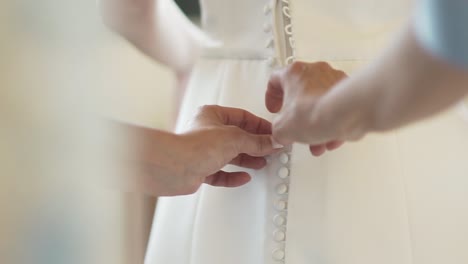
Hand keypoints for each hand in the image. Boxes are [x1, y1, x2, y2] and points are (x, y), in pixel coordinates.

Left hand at [130, 105, 280, 195]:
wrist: (175, 167)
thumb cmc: (195, 145)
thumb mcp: (235, 138)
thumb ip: (256, 141)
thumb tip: (271, 142)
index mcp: (212, 115)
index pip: (242, 116)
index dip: (259, 125)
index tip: (272, 133)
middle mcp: (207, 132)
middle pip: (237, 137)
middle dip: (254, 144)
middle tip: (269, 149)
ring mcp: (203, 151)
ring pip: (229, 155)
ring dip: (246, 159)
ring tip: (261, 162)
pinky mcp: (200, 169)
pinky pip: (221, 173)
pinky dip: (233, 176)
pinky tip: (243, 177)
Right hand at [265, 61, 346, 155]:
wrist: (346, 114)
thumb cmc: (315, 112)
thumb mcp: (282, 129)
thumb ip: (278, 130)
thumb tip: (282, 134)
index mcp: (293, 73)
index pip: (275, 80)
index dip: (272, 97)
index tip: (274, 107)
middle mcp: (315, 71)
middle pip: (300, 94)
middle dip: (298, 117)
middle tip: (296, 128)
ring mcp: (334, 79)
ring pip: (320, 102)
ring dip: (316, 123)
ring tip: (316, 142)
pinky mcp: (350, 90)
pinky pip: (337, 107)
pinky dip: (333, 122)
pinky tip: (331, 138)